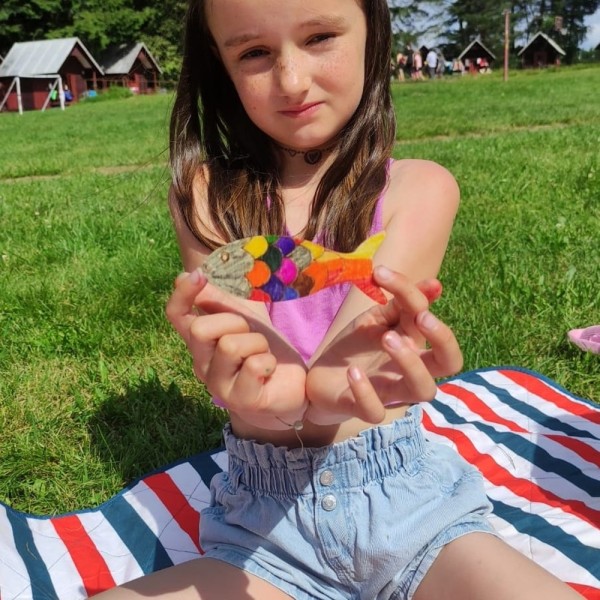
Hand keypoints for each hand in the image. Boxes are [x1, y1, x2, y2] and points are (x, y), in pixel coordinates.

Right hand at [166, 269, 307, 429]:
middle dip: (233, 321)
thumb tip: (194, 273)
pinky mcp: (242, 400)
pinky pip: (253, 366)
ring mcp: (219, 386)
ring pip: (230, 346)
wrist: (290, 391)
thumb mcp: (245, 320)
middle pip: (200, 329)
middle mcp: (203, 364)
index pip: (176, 316)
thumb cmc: (263, 352)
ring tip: (263, 353)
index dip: (182, 294)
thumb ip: (221, 301)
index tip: (199, 275)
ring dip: (257, 343)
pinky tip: (269, 370)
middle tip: (251, 334)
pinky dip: (268, 362)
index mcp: (201, 342)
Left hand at [305, 266, 461, 424]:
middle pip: (450, 362)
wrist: (320, 378)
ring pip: (423, 389)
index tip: (380, 272)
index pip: (427, 318)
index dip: (412, 292)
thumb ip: (400, 304)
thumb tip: (434, 283)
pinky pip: (376, 411)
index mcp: (414, 343)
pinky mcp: (365, 409)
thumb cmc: (355, 348)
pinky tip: (353, 372)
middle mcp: (410, 369)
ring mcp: (390, 391)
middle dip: (443, 338)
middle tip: (420, 317)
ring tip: (386, 338)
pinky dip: (366, 392)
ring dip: (410, 362)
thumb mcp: (375, 321)